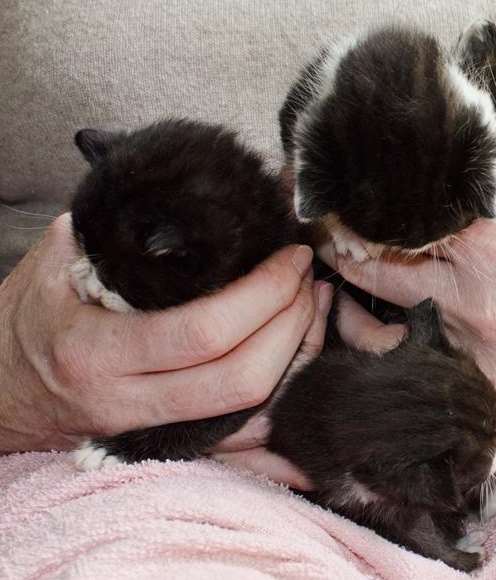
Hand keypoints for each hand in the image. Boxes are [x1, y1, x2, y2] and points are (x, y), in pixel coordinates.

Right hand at [0, 214, 319, 458]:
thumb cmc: (22, 325)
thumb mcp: (48, 270)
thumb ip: (104, 236)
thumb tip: (166, 198)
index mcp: (97, 352)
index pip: (203, 332)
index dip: (262, 295)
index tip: (290, 258)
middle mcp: (128, 401)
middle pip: (241, 379)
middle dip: (293, 325)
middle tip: (307, 278)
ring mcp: (151, 430)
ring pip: (250, 414)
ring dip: (297, 359)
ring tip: (314, 306)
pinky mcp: (169, 444)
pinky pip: (243, 435)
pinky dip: (281, 395)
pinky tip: (299, 352)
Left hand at [322, 174, 495, 418]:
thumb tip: (484, 168)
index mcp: (492, 244)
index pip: (398, 225)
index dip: (364, 216)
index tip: (344, 212)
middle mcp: (478, 304)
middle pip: (378, 282)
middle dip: (346, 266)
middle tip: (333, 255)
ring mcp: (490, 358)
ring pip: (393, 348)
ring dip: (364, 329)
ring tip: (348, 313)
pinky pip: (444, 391)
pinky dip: (419, 377)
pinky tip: (411, 362)